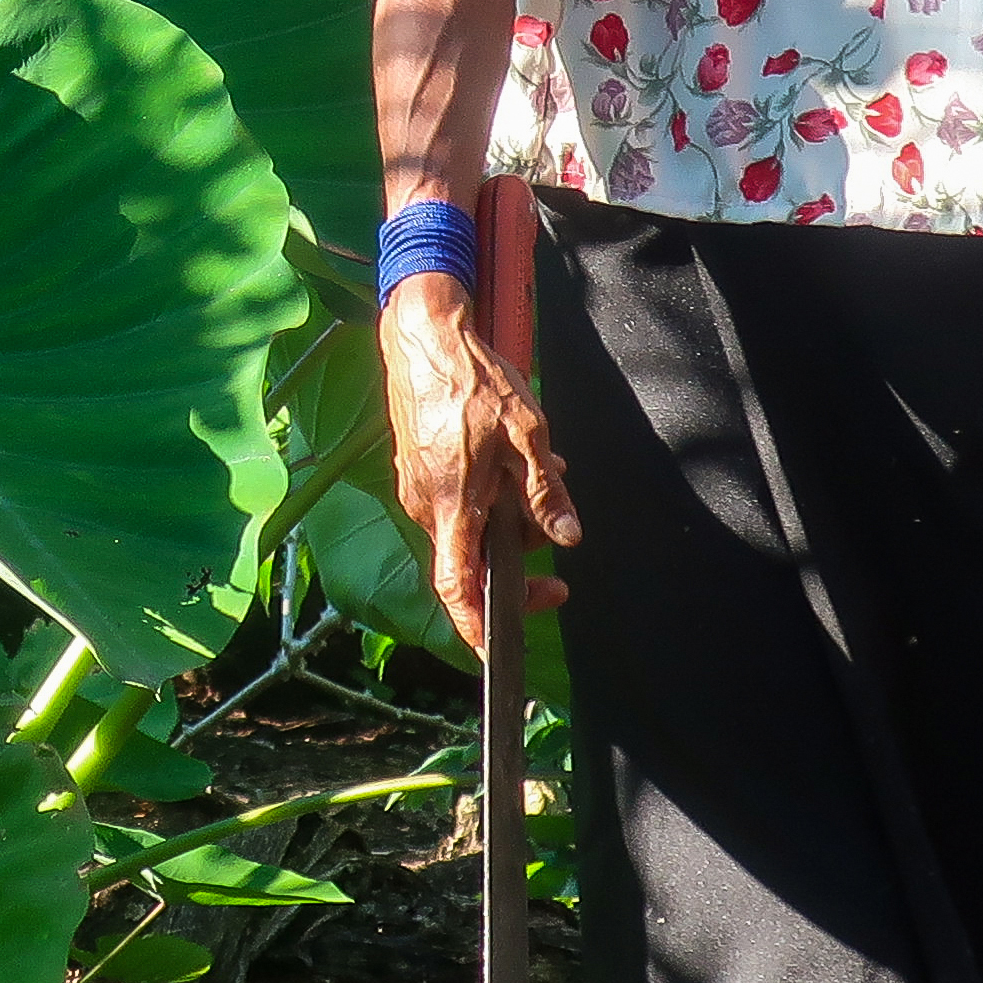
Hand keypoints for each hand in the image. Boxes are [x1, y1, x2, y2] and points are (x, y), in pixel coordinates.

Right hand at [379, 276, 578, 654]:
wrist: (423, 336)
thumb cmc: (473, 381)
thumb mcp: (527, 435)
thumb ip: (545, 492)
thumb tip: (565, 536)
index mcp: (451, 507)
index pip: (456, 587)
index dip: (474, 625)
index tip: (497, 646)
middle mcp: (426, 506)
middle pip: (472, 557)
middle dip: (517, 549)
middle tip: (555, 526)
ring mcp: (417, 488)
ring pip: (469, 525)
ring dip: (509, 514)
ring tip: (543, 470)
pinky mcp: (417, 470)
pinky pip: (457, 501)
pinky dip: (490, 494)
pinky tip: (514, 459)